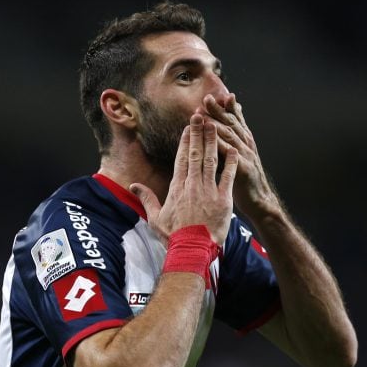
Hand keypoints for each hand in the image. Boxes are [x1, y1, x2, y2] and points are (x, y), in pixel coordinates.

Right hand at [130, 114, 238, 245]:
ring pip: (210, 160)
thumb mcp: (155, 218)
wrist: (192, 249)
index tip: (188, 128)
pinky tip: (233, 149)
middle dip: (198, 133)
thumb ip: (147, 199)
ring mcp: (208, 191)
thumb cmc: (174, 236)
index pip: (181, 159)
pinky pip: (228, 177)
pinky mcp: (223, 199)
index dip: (185, 141)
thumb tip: (133, 187)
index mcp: (177, 188)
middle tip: (201, 117)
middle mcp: (192, 185)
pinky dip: (231, 162)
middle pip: (195, 154)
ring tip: (215, 125)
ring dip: (212, 141)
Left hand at [199, 93, 279, 218]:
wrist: (260, 201)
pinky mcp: (244, 169)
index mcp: (245, 142)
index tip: (213, 96)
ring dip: (216, 124)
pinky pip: (231, 155)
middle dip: (219, 110)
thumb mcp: (242, 156)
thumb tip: (230, 126)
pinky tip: (211, 139)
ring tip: (204, 115)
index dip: (225, 107)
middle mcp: (247, 145)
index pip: (235, 120)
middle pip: (231, 124)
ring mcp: (247, 156)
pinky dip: (221, 145)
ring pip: (230, 136)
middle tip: (206, 99)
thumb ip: (235, 141)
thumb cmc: (246, 180)